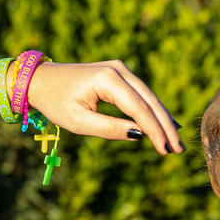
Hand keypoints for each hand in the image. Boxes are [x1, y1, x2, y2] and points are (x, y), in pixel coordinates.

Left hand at [25, 60, 183, 154]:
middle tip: (178, 148)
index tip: (166, 150)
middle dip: (165, 126)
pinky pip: (141, 94)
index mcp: (107, 79)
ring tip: (175, 140)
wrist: (40, 80)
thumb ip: (110, 129)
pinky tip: (165, 123)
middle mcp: (118, 70)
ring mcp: (120, 69)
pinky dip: (152, 110)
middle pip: (150, 100)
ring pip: (149, 96)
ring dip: (162, 119)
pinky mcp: (119, 74)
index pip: (139, 108)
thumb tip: (140, 135)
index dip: (155, 130)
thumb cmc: (55, 102)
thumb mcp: (79, 122)